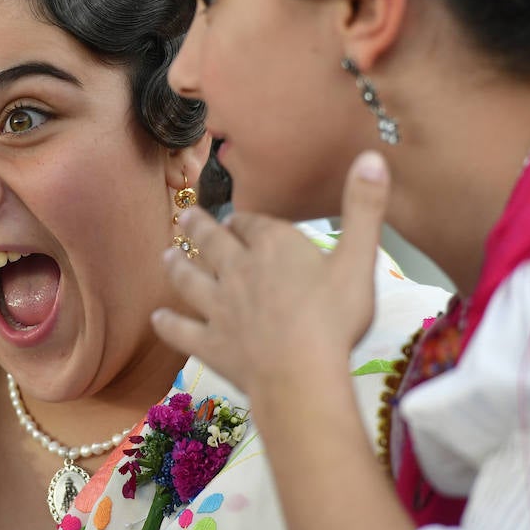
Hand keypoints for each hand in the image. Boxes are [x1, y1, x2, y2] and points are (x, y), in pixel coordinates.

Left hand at [152, 152, 391, 392]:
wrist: (300, 374)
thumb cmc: (334, 318)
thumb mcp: (359, 258)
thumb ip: (364, 208)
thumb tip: (372, 156)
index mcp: (273, 247)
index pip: (253, 224)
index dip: (245, 220)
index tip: (237, 217)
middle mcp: (238, 271)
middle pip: (213, 244)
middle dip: (200, 229)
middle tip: (186, 218)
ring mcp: (219, 308)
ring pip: (190, 280)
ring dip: (177, 267)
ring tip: (166, 255)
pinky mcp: (210, 344)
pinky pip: (182, 331)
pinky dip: (168, 324)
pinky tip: (157, 318)